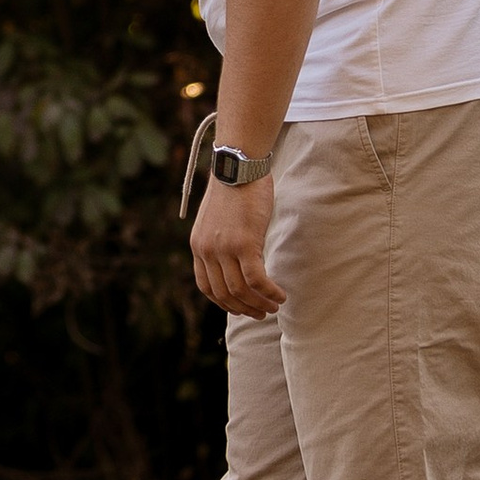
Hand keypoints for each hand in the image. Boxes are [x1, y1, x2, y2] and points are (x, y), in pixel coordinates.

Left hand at [190, 171, 285, 320]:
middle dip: (245, 308)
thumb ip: (219, 241)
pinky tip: (281, 296)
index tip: (241, 307)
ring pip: (241, 290)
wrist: (238, 165)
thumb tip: (234, 262)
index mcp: (198, 246)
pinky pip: (257, 280)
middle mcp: (207, 250)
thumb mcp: (216, 219)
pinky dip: (269, 292)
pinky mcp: (244, 243)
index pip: (206, 287)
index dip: (225, 302)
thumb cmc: (234, 188)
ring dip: (259, 303)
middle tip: (262, 313)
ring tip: (274, 306)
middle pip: (224, 293)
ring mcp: (224, 248)